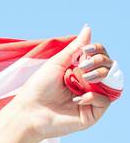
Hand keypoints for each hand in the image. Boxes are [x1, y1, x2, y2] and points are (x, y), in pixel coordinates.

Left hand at [5, 25, 116, 142]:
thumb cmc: (38, 88)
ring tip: (84, 78)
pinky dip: (94, 96)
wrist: (29, 111)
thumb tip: (88, 28)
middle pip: (109, 67)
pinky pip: (105, 101)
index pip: (101, 57)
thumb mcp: (57, 63)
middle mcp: (89, 84)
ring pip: (112, 82)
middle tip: (83, 66)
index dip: (98, 50)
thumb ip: (75, 47)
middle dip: (100, 61)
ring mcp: (91, 99)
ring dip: (100, 75)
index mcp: (81, 72)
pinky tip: (78, 99)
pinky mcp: (91, 114)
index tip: (86, 50)